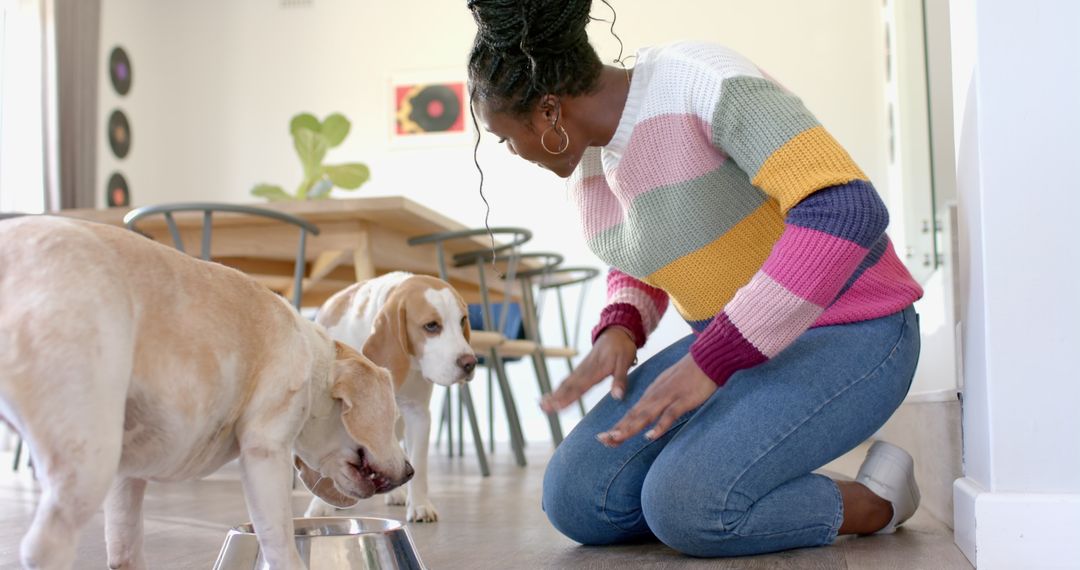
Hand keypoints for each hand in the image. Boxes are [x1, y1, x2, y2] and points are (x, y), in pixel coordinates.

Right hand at [540, 326, 636, 413]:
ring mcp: (582, 369)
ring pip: (565, 384)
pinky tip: (551, 396)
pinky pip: (568, 380)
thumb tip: (617, 396)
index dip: (568, 397)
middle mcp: (585, 371)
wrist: (616, 332)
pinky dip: (558, 389)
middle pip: (568, 387)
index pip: (580, 387)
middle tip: (543, 408)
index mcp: (596, 371)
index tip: (558, 406)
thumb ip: (620, 379)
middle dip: (555, 398)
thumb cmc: (622, 348)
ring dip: (554, 395)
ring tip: (542, 405)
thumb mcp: (625, 362)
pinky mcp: (581, 369)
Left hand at [597, 353, 715, 446]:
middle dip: (617, 429)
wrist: (705, 359)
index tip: (604, 438)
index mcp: (651, 394)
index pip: (631, 413)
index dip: (618, 426)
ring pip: (645, 415)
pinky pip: (669, 415)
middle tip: (602, 440)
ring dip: (630, 428)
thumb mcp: (668, 387)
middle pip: (634, 416)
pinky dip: (659, 426)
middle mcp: (655, 396)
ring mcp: (668, 398)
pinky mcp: (682, 400)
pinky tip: (650, 436)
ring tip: (615, 439)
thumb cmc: (689, 375)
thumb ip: (658, 400)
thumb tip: (649, 415)